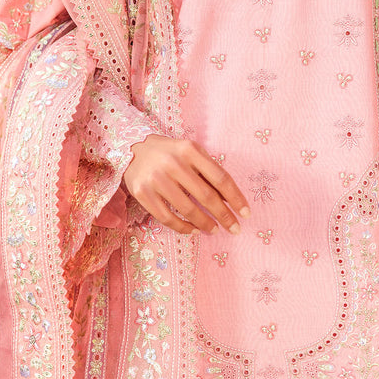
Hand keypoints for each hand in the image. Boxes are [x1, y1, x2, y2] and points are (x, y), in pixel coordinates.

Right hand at [123, 134, 249, 235]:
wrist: (133, 148)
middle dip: (224, 215)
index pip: (219, 177)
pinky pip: (167, 217)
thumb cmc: (170, 152)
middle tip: (235, 228)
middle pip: (206, 195)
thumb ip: (207, 170)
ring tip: (215, 230)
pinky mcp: (142, 193)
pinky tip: (194, 230)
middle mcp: (173, 163)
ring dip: (205, 223)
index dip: (235, 197)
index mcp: (190, 149)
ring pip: (187, 209)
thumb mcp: (190, 152)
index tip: (245, 213)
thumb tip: (229, 199)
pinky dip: (183, 227)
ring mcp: (156, 179)